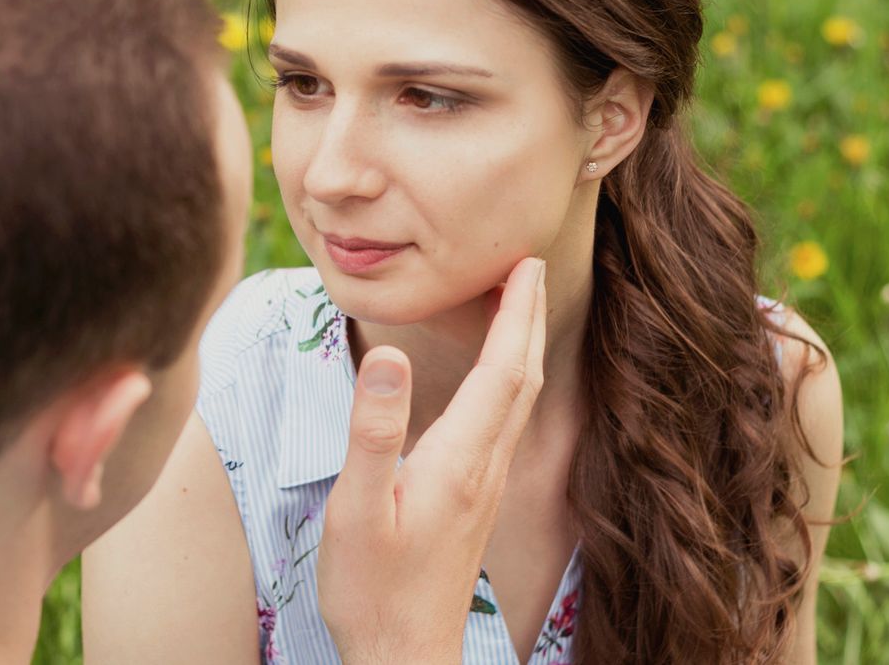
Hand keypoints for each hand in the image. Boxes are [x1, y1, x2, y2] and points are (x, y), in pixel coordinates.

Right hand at [316, 256, 547, 663]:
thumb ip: (374, 431)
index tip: (524, 263)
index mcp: (460, 459)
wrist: (405, 656)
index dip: (515, 312)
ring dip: (523, 346)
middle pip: (522, 378)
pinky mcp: (475, 501)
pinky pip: (506, 422)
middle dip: (528, 317)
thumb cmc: (373, 587)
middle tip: (530, 266)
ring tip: (516, 307)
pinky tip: (494, 379)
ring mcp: (485, 486)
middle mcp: (485, 468)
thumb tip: (389, 356)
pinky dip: (508, 380)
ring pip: (520, 401)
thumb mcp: (358, 508)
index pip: (502, 369)